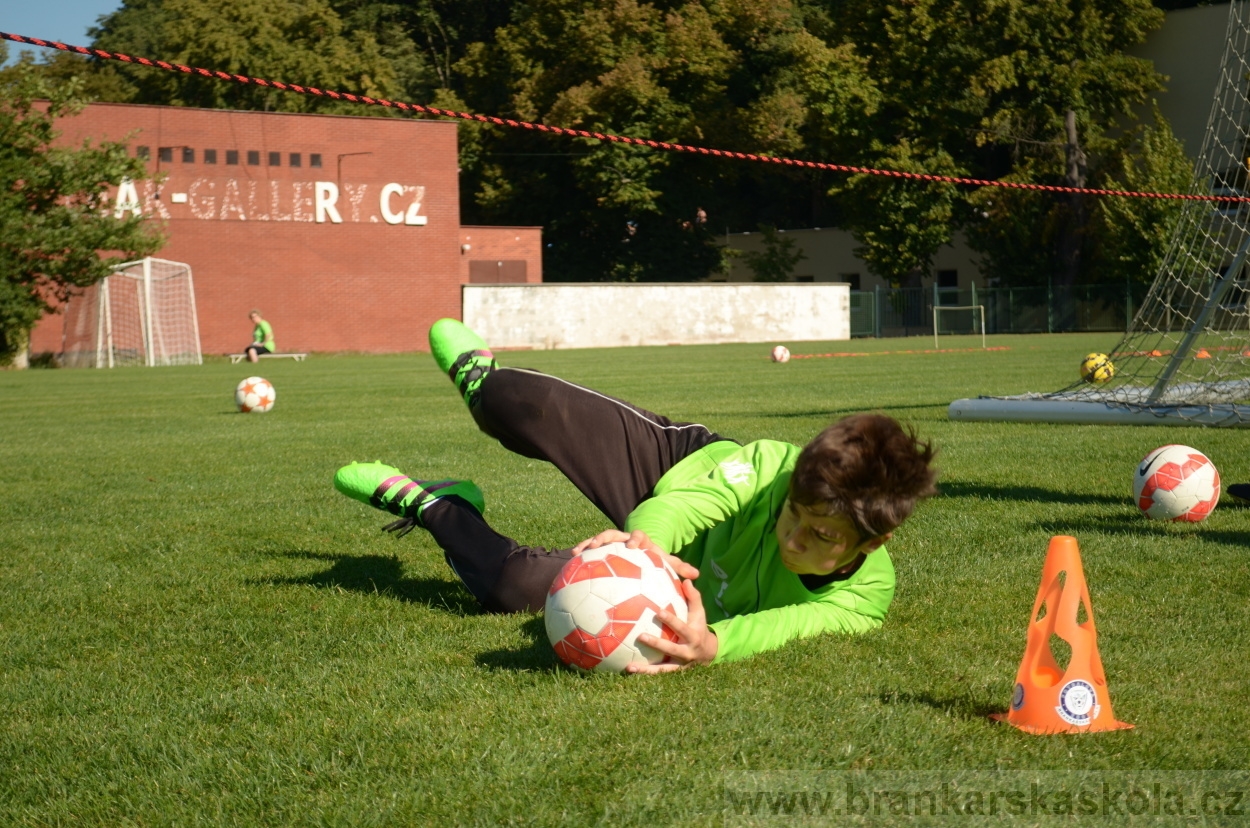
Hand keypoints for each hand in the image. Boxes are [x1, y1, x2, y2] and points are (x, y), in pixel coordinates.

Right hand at [570, 529, 696, 579]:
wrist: (642, 551)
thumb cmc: (654, 559)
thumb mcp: (666, 562)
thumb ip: (679, 567)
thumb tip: (696, 574)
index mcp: (640, 540)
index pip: (638, 536)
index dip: (635, 539)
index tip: (633, 547)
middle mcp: (624, 539)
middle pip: (613, 534)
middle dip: (604, 538)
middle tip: (597, 545)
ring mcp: (612, 543)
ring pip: (598, 539)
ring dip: (587, 543)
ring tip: (577, 551)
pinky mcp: (602, 550)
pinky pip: (589, 551)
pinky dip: (581, 553)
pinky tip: (571, 560)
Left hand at [626, 578, 717, 673]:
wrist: (709, 654)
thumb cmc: (699, 627)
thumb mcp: (699, 613)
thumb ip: (693, 597)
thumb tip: (686, 580)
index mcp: (693, 636)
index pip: (682, 628)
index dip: (671, 620)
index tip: (658, 612)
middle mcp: (687, 652)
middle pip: (671, 649)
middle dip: (656, 644)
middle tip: (641, 636)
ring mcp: (680, 664)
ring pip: (663, 669)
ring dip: (647, 669)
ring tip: (630, 667)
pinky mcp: (673, 672)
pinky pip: (658, 674)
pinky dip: (645, 674)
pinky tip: (630, 670)